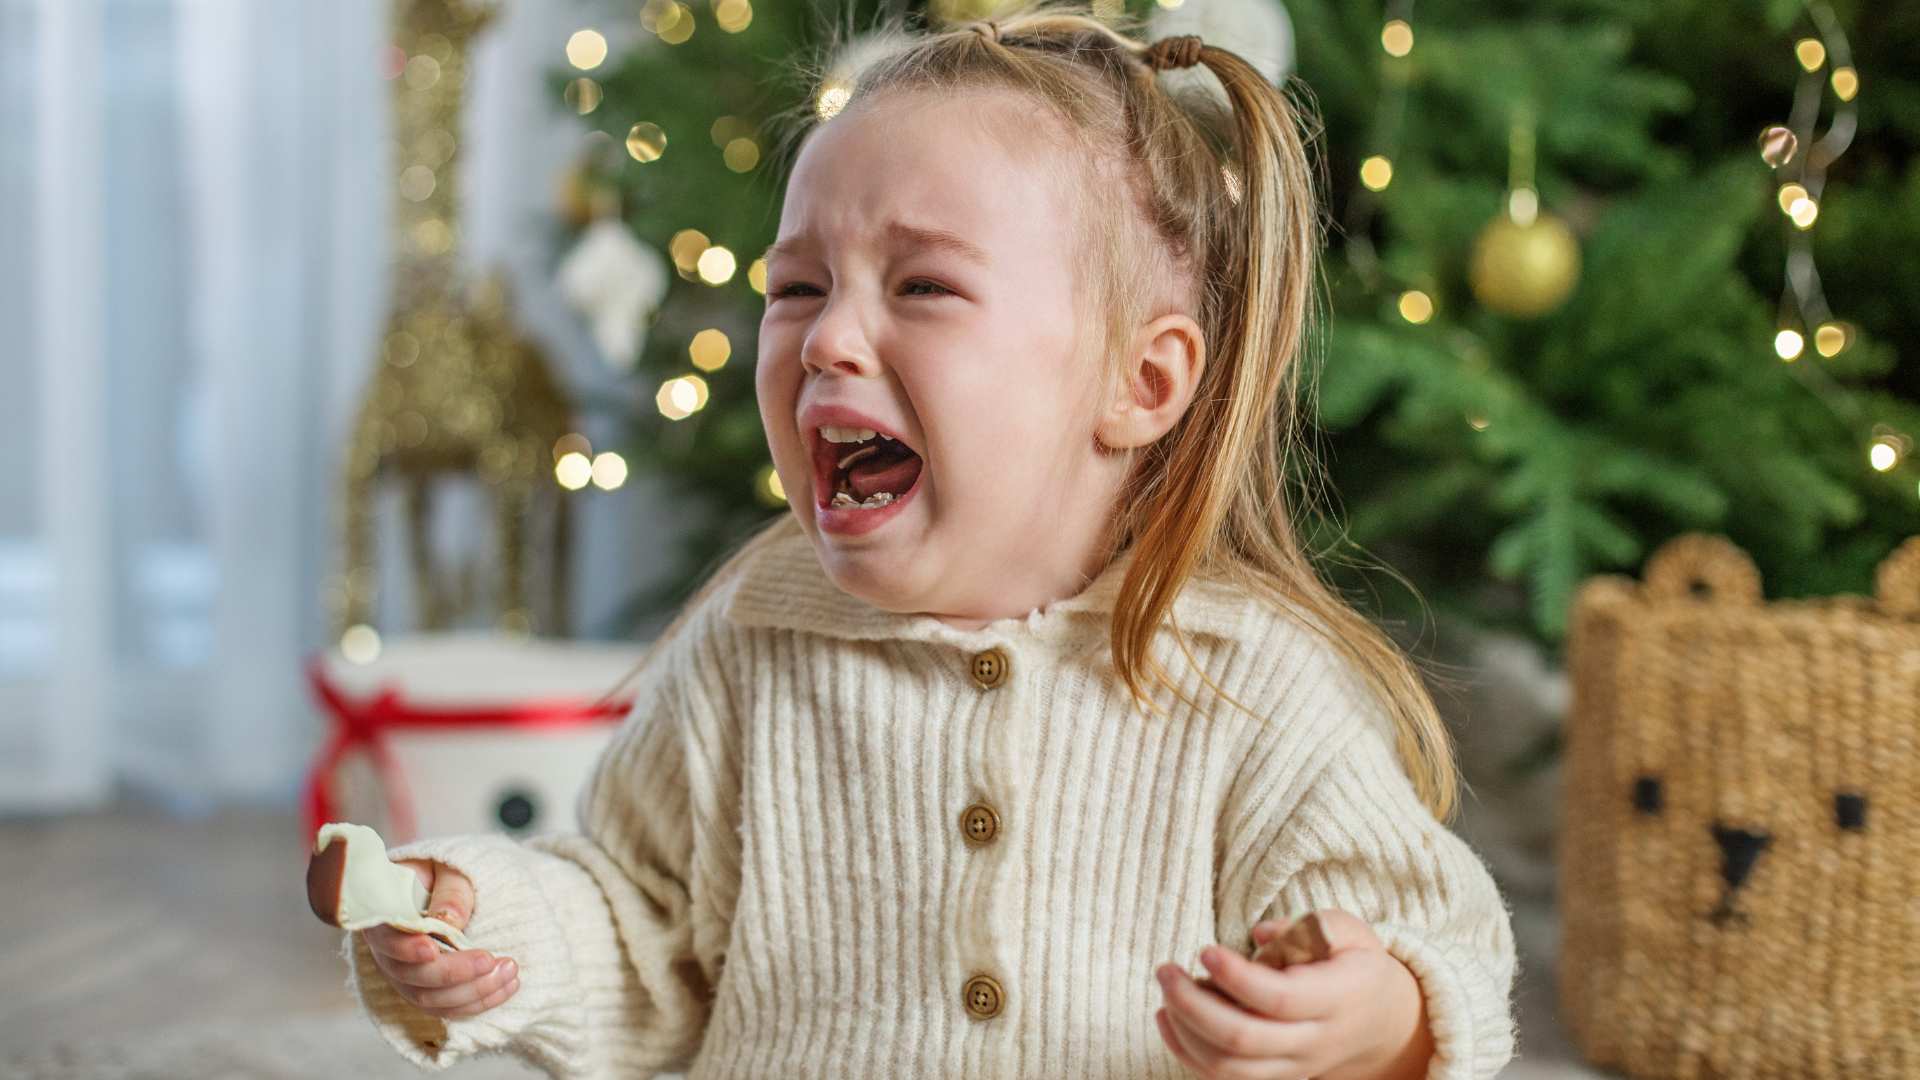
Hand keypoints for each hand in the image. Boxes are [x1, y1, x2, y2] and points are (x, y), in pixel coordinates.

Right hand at [361, 859, 519, 1019]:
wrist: (442, 886)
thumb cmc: (442, 873)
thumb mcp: (449, 870)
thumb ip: (451, 892)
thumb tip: (452, 922)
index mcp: (384, 918)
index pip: (387, 940)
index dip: (406, 949)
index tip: (431, 949)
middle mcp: (388, 954)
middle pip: (412, 977)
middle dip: (455, 973)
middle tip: (491, 960)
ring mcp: (405, 976)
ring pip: (431, 999)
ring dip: (473, 991)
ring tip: (510, 971)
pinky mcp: (426, 990)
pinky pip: (447, 1007)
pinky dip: (479, 1002)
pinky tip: (508, 987)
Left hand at [1154, 909, 1432, 1079]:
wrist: (1382, 1026)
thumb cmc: (1356, 967)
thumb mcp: (1351, 934)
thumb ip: (1311, 927)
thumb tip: (1260, 935)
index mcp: (1334, 1000)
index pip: (1279, 999)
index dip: (1236, 977)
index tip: (1205, 950)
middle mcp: (1312, 1042)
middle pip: (1243, 1039)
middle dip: (1192, 1005)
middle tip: (1165, 969)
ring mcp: (1291, 1066)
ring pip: (1227, 1067)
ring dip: (1184, 1030)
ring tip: (1167, 987)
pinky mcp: (1273, 1078)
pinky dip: (1186, 1053)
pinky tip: (1166, 1018)